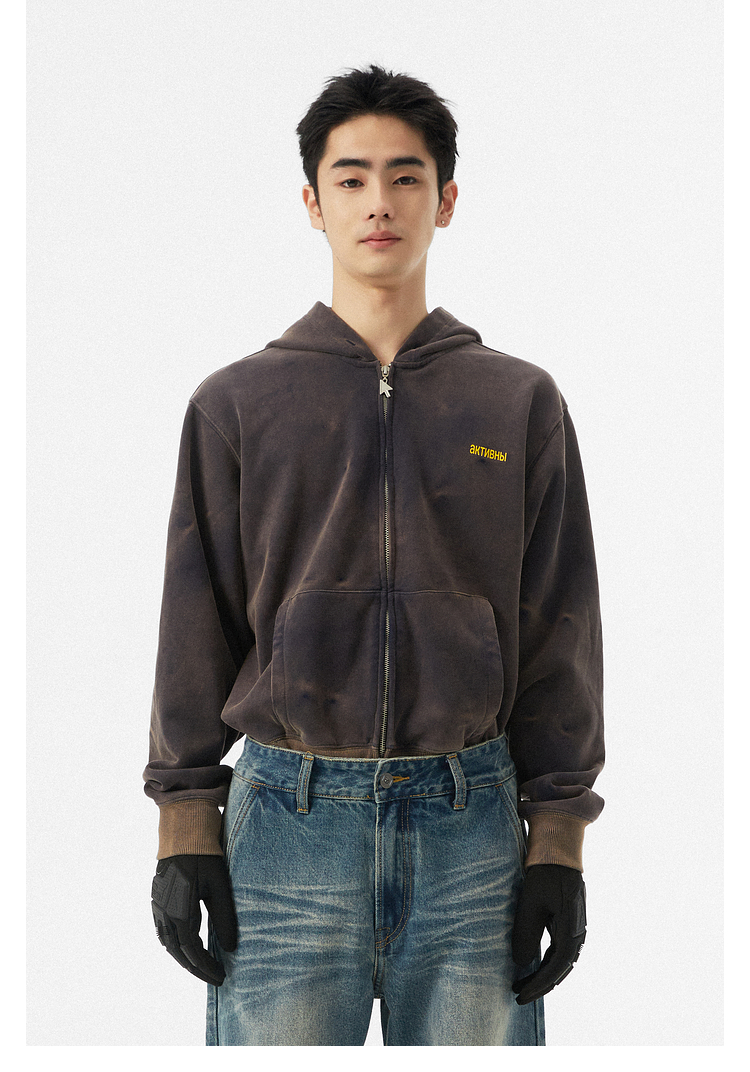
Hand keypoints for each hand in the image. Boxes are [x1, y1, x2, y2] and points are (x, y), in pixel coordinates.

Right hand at [151, 854, 237, 984]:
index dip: (206, 966)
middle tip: (213, 978)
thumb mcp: (219, 886)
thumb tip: (231, 948)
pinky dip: (173, 944)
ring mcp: (157, 906)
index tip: (221, 976)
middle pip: (178, 952)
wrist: (183, 831)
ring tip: (201, 966)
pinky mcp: (157, 898)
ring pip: (167, 943)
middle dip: (196, 968)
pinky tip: (184, 946)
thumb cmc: (204, 855)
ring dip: (183, 958)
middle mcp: (164, 913)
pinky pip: (162, 930)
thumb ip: (225, 918)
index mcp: (179, 912)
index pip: (192, 951)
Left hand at [511, 863, 585, 1004]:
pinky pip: (559, 949)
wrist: (557, 851)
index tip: (520, 995)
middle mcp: (577, 932)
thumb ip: (526, 933)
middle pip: (560, 968)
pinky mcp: (568, 921)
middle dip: (539, 984)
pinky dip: (546, 961)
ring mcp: (575, 927)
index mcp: (571, 929)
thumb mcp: (530, 903)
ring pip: (560, 960)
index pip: (555, 968)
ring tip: (521, 983)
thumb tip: (521, 963)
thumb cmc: (544, 874)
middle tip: (517, 995)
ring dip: (542, 974)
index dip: (538, 985)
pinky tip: (532, 965)